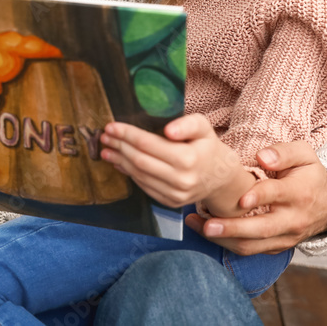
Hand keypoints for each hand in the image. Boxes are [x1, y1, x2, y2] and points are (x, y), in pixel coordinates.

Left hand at [101, 115, 251, 211]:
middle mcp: (182, 180)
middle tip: (104, 136)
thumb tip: (168, 130)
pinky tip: (119, 162)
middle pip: (139, 161)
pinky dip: (129, 173)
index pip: (148, 145)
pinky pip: (144, 186)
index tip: (111, 126)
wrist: (221, 178)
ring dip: (119, 161)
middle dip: (119, 146)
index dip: (127, 135)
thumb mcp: (203, 127)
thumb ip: (187, 124)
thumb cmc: (207, 146)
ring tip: (106, 148)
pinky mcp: (170, 202)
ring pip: (139, 175)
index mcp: (189, 159)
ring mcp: (175, 194)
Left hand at [185, 140, 326, 255]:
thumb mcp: (305, 155)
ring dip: (224, 239)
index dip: (258, 197)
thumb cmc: (308, 175)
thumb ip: (284, 152)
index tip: (240, 199)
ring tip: (198, 227)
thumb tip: (262, 157)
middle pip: (262, 228)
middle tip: (207, 225)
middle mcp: (292, 219)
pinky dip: (228, 244)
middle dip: (233, 228)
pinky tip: (206, 231)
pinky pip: (251, 251)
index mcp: (299, 193)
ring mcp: (284, 237)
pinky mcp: (276, 247)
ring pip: (253, 245)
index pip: (276, 195)